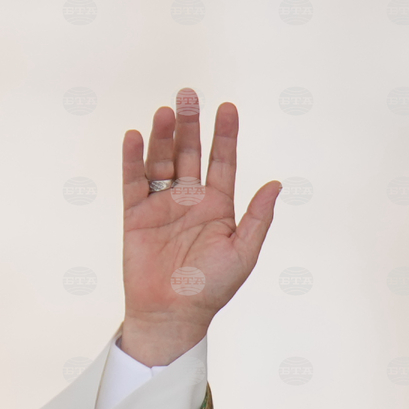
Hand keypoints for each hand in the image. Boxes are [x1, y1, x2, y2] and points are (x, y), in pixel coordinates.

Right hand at [119, 88, 281, 365]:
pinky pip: (133, 182)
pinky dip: (133, 159)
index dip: (225, 135)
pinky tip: (135, 136)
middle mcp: (190, 200)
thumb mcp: (243, 252)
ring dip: (164, 136)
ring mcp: (162, 206)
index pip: (222, 162)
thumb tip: (275, 183)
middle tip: (189, 94)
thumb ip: (258, 218)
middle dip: (191, 124)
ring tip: (166, 110)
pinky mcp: (135, 216)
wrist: (173, 314)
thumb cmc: (212, 288)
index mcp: (218, 206)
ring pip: (163, 161)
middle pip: (191, 153)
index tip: (228, 107)